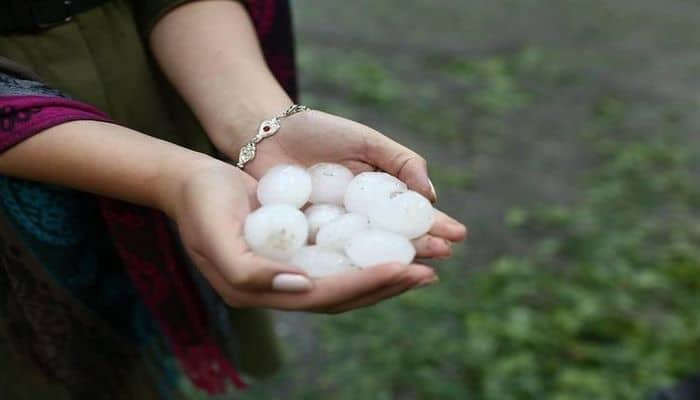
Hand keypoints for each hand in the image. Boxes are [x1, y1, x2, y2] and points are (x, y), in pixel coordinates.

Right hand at [170, 162, 438, 312]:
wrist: (191, 183)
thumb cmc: (202, 203)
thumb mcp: (215, 234)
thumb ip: (250, 272)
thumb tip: (301, 287)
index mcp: (262, 291)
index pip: (325, 294)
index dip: (366, 283)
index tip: (405, 268)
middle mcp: (283, 287)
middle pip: (345, 294)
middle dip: (388, 284)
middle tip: (429, 271)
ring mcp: (292, 271)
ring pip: (348, 279)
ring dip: (386, 274)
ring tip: (424, 265)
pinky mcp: (299, 251)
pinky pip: (341, 258)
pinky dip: (370, 255)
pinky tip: (395, 246)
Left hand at [240, 110, 467, 256]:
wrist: (268, 133)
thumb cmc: (320, 133)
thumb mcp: (367, 141)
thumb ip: (401, 162)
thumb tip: (430, 195)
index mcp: (378, 199)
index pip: (411, 216)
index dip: (434, 226)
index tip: (457, 235)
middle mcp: (360, 221)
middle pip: (395, 240)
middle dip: (422, 248)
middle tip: (445, 256)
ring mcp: (334, 234)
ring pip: (367, 254)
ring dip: (393, 263)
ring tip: (418, 269)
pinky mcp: (306, 242)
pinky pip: (330, 257)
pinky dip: (349, 266)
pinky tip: (368, 274)